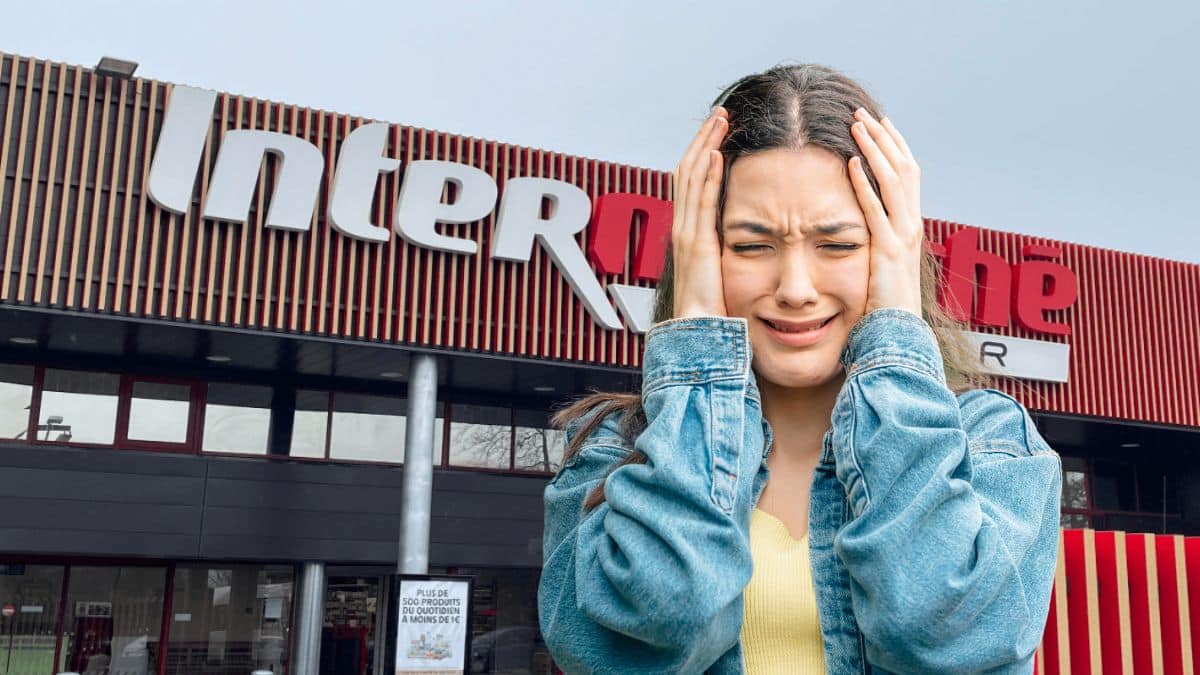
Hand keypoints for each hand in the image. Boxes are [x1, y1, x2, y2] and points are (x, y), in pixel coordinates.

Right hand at [671, 107, 728, 318]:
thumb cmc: (716, 309)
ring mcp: (687, 234)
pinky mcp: (697, 244)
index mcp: (691, 232)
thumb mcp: (724, 270)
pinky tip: (715, 153)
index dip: (703, 152)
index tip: (719, 131)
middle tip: (721, 113)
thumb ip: (730, 250)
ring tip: (721, 119)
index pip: (692, 181)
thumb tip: (751, 236)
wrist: (700, 333)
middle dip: (703, 138)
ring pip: (691, 178)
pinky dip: (706, 176)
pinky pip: (701, 202)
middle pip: (688, 170)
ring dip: (705, 145)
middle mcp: (684, 227)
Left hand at [848, 108, 923, 316]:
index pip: (907, 174)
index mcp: (910, 224)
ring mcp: (903, 236)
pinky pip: (876, 211)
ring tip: (856, 125)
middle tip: (863, 113)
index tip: (878, 123)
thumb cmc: (885, 302)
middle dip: (883, 137)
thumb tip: (862, 222)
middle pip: (904, 167)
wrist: (898, 333)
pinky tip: (850, 164)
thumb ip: (877, 237)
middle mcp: (912, 225)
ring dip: (874, 150)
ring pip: (893, 181)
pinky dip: (863, 185)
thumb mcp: (882, 261)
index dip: (894, 146)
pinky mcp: (888, 251)